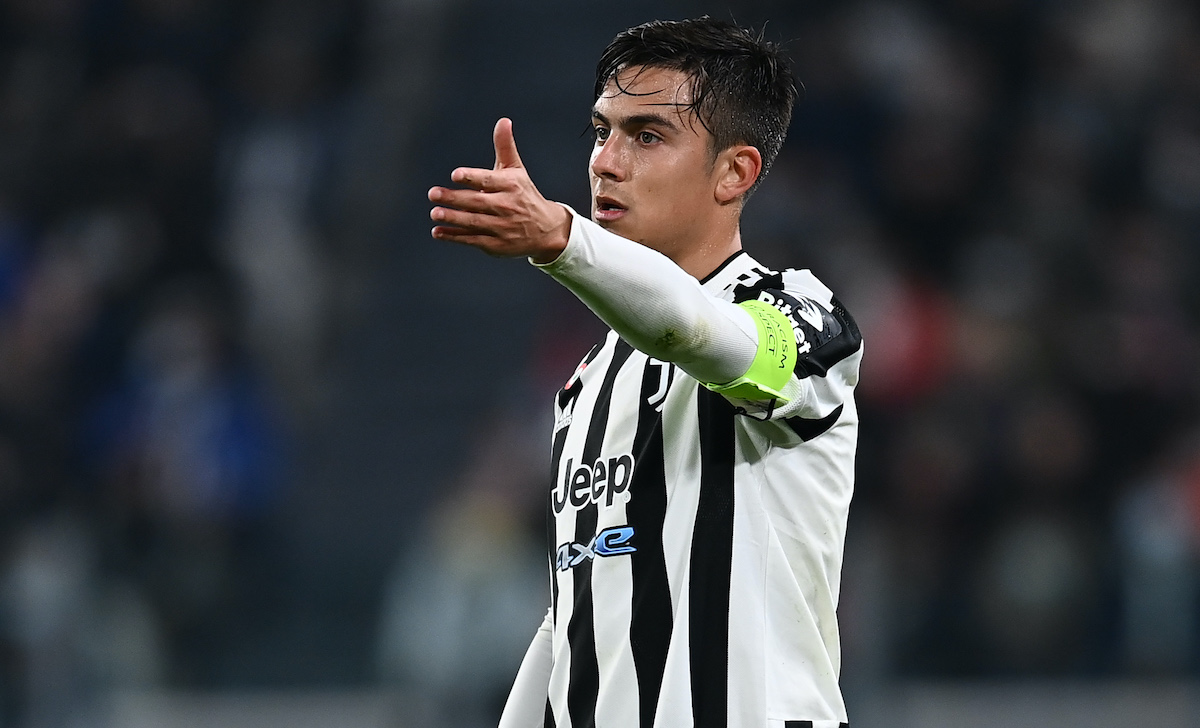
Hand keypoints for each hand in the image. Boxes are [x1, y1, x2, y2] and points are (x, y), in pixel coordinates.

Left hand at [429, 118, 571, 262]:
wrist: (546, 230)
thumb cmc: (524, 194)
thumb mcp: (516, 170)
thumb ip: (505, 147)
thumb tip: (503, 120)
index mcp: (511, 186)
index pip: (488, 181)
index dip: (472, 177)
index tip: (455, 175)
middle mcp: (507, 207)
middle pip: (477, 202)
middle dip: (454, 199)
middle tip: (433, 193)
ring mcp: (502, 228)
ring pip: (473, 222)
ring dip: (453, 218)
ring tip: (435, 213)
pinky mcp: (496, 245)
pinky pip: (472, 240)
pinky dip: (455, 237)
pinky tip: (438, 232)